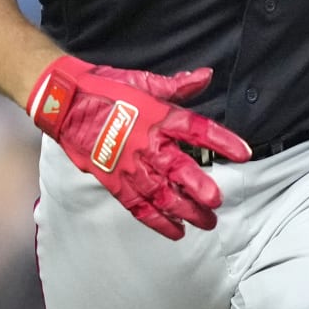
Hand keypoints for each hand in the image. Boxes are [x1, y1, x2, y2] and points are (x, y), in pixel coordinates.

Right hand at [28, 56, 251, 239]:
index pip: (198, 130)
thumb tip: (206, 76)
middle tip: (217, 201)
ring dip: (185, 210)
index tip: (244, 153)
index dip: (223, 142)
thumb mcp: (144, 81)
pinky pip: (138, 206)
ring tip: (205, 221)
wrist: (64, 102)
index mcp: (158, 116)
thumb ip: (178, 85)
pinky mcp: (113, 181)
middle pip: (179, 169)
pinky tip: (175, 231)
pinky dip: (157, 222)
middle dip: (200, 188)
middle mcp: (146, 143)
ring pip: (161, 194)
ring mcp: (129, 165)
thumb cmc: (106, 89)